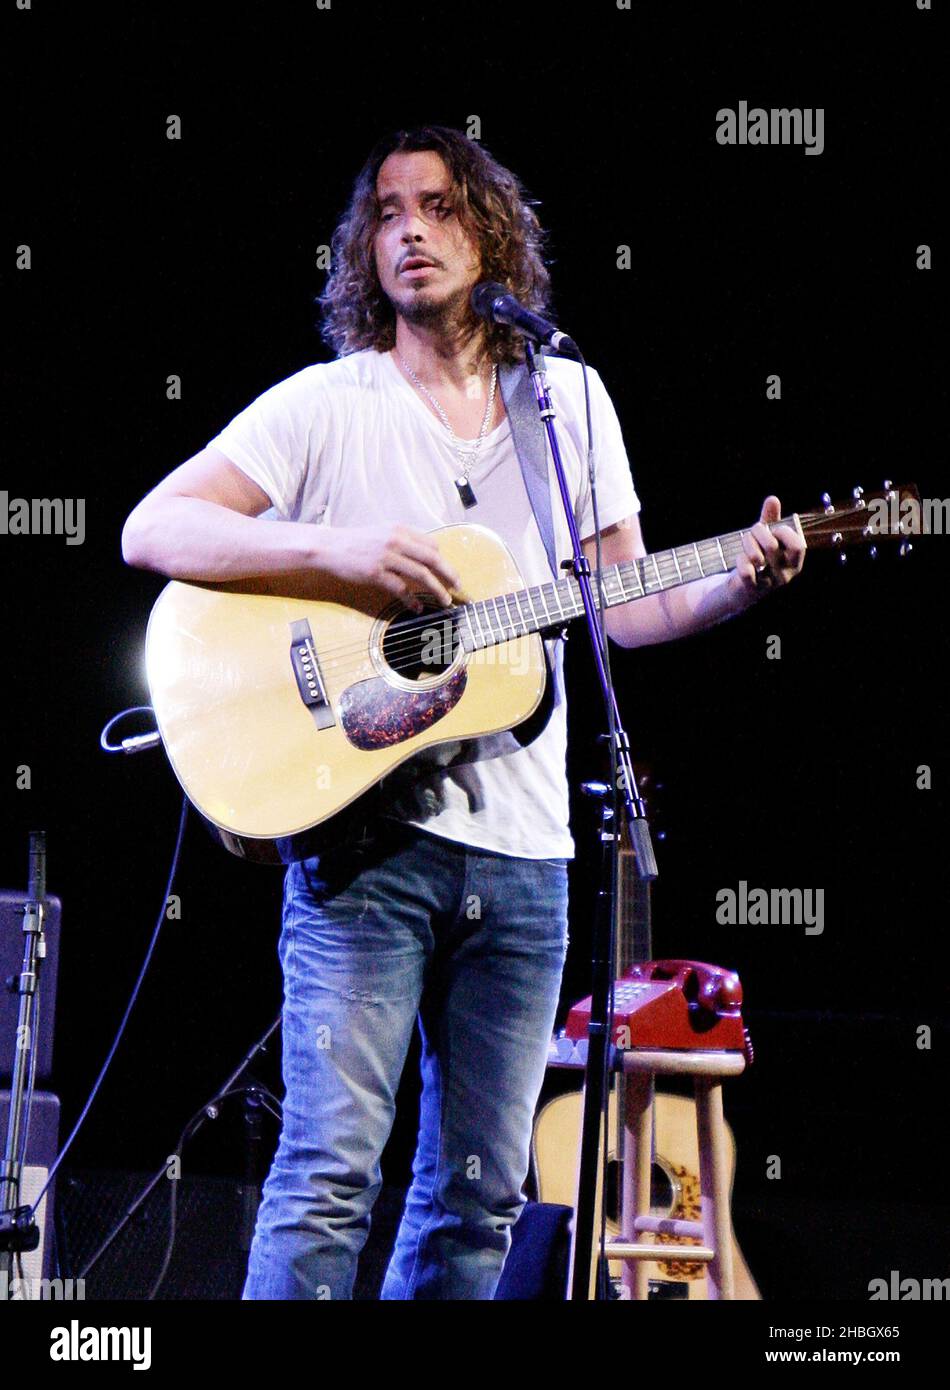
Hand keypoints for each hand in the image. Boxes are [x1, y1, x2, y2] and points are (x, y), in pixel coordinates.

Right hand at [324, 524, 462, 610]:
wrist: (329, 547)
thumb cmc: (356, 542)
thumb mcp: (382, 533)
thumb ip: (402, 541)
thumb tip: (423, 556)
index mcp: (400, 530)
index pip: (431, 545)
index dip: (443, 560)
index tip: (449, 572)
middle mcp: (396, 541)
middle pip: (432, 559)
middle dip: (450, 574)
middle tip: (459, 587)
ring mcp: (386, 557)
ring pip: (421, 574)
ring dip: (437, 589)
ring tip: (445, 601)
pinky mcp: (376, 573)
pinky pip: (401, 588)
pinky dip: (411, 600)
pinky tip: (417, 608)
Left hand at [730, 495, 805, 608]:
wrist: (741, 588)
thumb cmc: (759, 559)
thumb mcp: (766, 538)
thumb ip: (771, 519)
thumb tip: (773, 499)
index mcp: (794, 562)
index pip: (798, 545)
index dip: (783, 532)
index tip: (774, 529)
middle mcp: (785, 575)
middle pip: (772, 546)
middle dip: (758, 532)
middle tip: (752, 534)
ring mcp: (768, 584)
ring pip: (756, 557)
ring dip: (746, 545)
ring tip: (745, 547)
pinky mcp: (751, 590)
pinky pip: (745, 571)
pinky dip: (740, 560)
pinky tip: (740, 561)